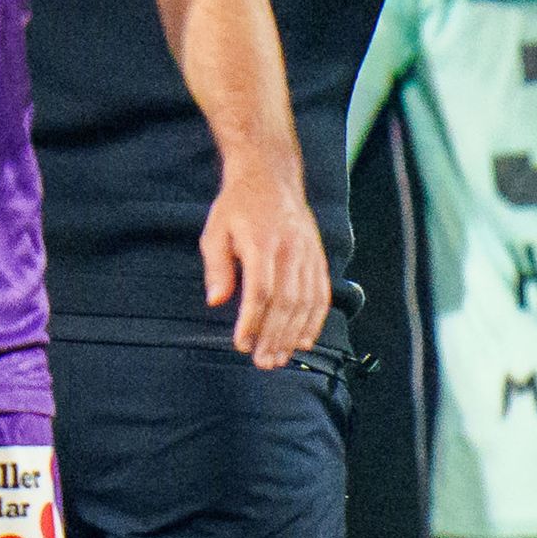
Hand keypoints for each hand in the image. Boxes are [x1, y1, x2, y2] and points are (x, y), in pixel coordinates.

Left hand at [203, 165, 331, 371]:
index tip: (241, 343)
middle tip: (262, 362)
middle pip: (286, 302)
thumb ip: (217, 267)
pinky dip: (315, 320)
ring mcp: (308, 253)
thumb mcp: (215, 230)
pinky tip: (304, 340)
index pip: (260, 291)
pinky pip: (321, 293)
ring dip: (293, 335)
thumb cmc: (238, 205)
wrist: (271, 175)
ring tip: (280, 358)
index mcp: (262, 242)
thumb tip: (216, 300)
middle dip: (274, 337)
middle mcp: (290, 249)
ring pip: (306, 302)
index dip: (252, 321)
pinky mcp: (318, 256)